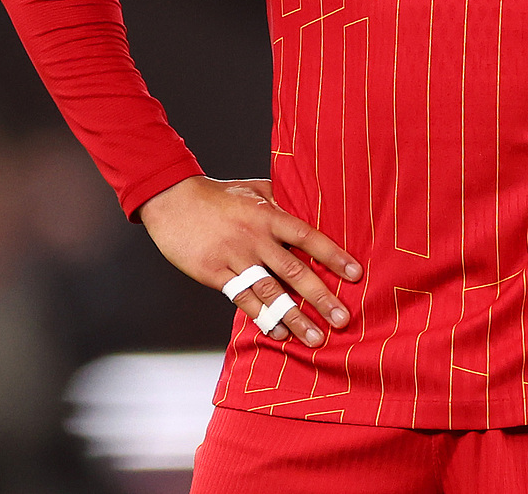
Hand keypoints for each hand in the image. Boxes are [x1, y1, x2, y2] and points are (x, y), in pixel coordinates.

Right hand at [138, 176, 361, 345]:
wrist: (172, 201)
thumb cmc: (216, 195)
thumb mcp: (253, 189)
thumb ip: (280, 200)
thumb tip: (309, 207)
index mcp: (268, 215)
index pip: (308, 237)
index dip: (333, 256)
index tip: (355, 274)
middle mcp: (255, 238)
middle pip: (294, 271)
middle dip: (321, 297)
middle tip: (342, 319)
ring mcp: (235, 258)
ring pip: (270, 292)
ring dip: (294, 317)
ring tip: (315, 338)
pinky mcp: (215, 274)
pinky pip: (243, 300)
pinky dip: (261, 317)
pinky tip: (278, 332)